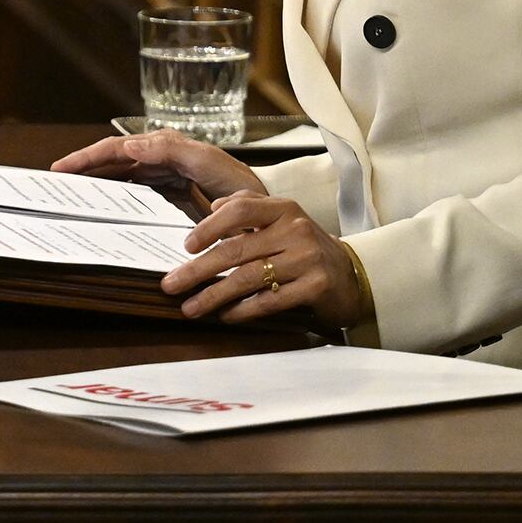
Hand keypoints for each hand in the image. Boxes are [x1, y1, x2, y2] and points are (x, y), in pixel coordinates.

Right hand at [52, 128, 264, 210]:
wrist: (262, 205)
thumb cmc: (240, 183)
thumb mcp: (207, 163)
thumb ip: (171, 151)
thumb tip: (130, 144)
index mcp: (163, 146)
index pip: (115, 149)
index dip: (86, 158)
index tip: (61, 169)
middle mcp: (158, 158)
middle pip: (111, 162)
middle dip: (82, 169)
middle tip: (54, 184)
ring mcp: (162, 177)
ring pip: (118, 178)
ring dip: (95, 184)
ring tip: (69, 196)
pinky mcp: (167, 195)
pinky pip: (132, 194)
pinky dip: (113, 199)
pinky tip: (101, 211)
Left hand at [160, 192, 370, 329]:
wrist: (350, 275)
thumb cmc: (305, 248)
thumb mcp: (281, 220)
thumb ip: (248, 208)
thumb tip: (213, 206)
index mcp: (282, 209)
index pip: (239, 209)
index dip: (208, 227)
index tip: (186, 246)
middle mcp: (295, 230)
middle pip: (236, 249)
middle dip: (197, 269)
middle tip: (171, 284)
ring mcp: (307, 259)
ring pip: (248, 278)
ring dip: (214, 295)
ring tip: (191, 307)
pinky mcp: (314, 287)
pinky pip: (269, 300)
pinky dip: (243, 310)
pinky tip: (225, 316)